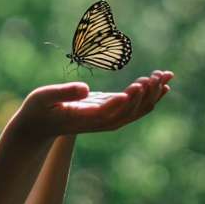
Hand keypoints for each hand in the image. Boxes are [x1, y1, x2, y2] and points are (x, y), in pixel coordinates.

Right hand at [11, 70, 173, 140]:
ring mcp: (107, 119)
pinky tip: (161, 83)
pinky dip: (149, 96)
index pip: (110, 111)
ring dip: (152, 94)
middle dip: (145, 94)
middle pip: (129, 111)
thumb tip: (86, 88)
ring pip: (137, 110)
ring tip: (166, 75)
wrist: (38, 127)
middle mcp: (101, 122)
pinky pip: (135, 107)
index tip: (139, 85)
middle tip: (157, 76)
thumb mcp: (43, 98)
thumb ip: (64, 93)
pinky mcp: (109, 112)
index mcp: (85, 118)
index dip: (126, 100)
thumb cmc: (38, 110)